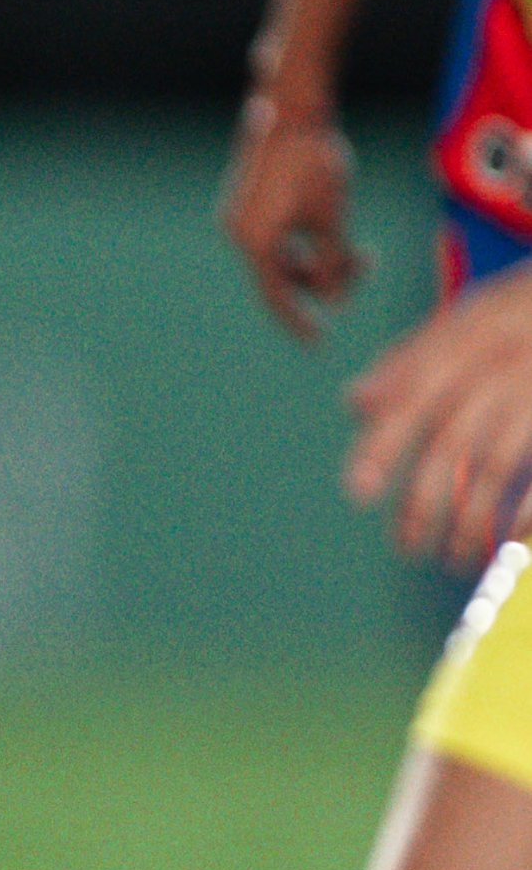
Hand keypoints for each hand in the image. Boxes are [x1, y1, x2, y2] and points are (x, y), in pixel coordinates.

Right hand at [223, 92, 367, 339]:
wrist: (291, 109)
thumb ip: (334, 262)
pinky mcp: (245, 201)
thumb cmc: (315, 162)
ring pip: (281, 254)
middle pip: (283, 275)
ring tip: (358, 244)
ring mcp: (239, 217)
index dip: (300, 321)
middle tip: (366, 262)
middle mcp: (239, 234)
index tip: (319, 342)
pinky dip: (302, 239)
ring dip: (317, 256)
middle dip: (324, 276)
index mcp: (256, 243)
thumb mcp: (334, 217)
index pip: (277, 296)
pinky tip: (331, 223)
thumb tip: (336, 299)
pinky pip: (273, 235)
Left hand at [347, 260, 531, 566]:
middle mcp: (500, 367)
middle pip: (450, 442)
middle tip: (406, 547)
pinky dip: (527, 514)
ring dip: (469, 522)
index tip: (359, 495)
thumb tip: (355, 403)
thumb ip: (410, 361)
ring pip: (495, 467)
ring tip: (453, 558)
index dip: (381, 448)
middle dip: (422, 503)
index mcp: (464, 342)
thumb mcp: (467, 316)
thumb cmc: (523, 311)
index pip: (410, 399)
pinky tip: (511, 542)